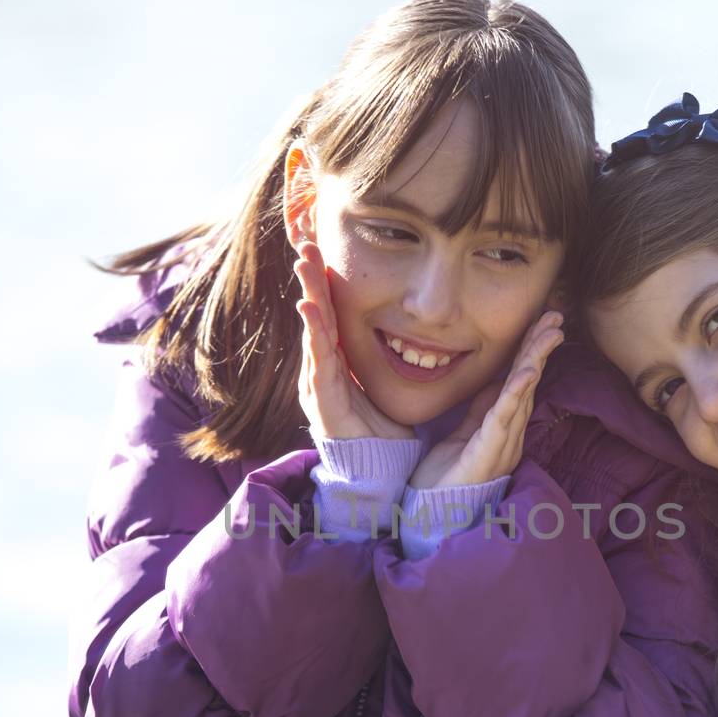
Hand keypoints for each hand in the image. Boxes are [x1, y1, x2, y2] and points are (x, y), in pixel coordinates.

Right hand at [294, 242, 414, 441]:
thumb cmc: (382, 432)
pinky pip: (319, 361)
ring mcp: (318, 385)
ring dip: (309, 295)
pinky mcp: (322, 401)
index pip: (330, 316)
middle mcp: (322, 370)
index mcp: (337, 364)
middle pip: (316, 316)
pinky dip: (314, 332)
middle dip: (311, 279)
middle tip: (306, 243)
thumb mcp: (383, 385)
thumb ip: (383, 360)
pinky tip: (308, 308)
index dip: (326, 284)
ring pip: (313, 332)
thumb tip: (413, 332)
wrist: (377, 473)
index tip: (324, 250)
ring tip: (304, 265)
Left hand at [408, 310, 564, 489]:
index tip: (542, 322)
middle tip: (556, 316)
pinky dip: (516, 391)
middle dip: (541, 347)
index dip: (531, 351)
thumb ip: (479, 410)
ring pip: (523, 394)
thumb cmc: (444, 479)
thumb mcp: (462, 433)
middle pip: (528, 383)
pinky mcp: (488, 453)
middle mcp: (510, 435)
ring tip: (550, 333)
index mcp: (502, 428)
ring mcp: (502, 444)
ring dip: (536, 361)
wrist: (430, 516)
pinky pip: (505, 416)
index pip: (520, 382)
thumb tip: (493, 382)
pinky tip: (526, 371)